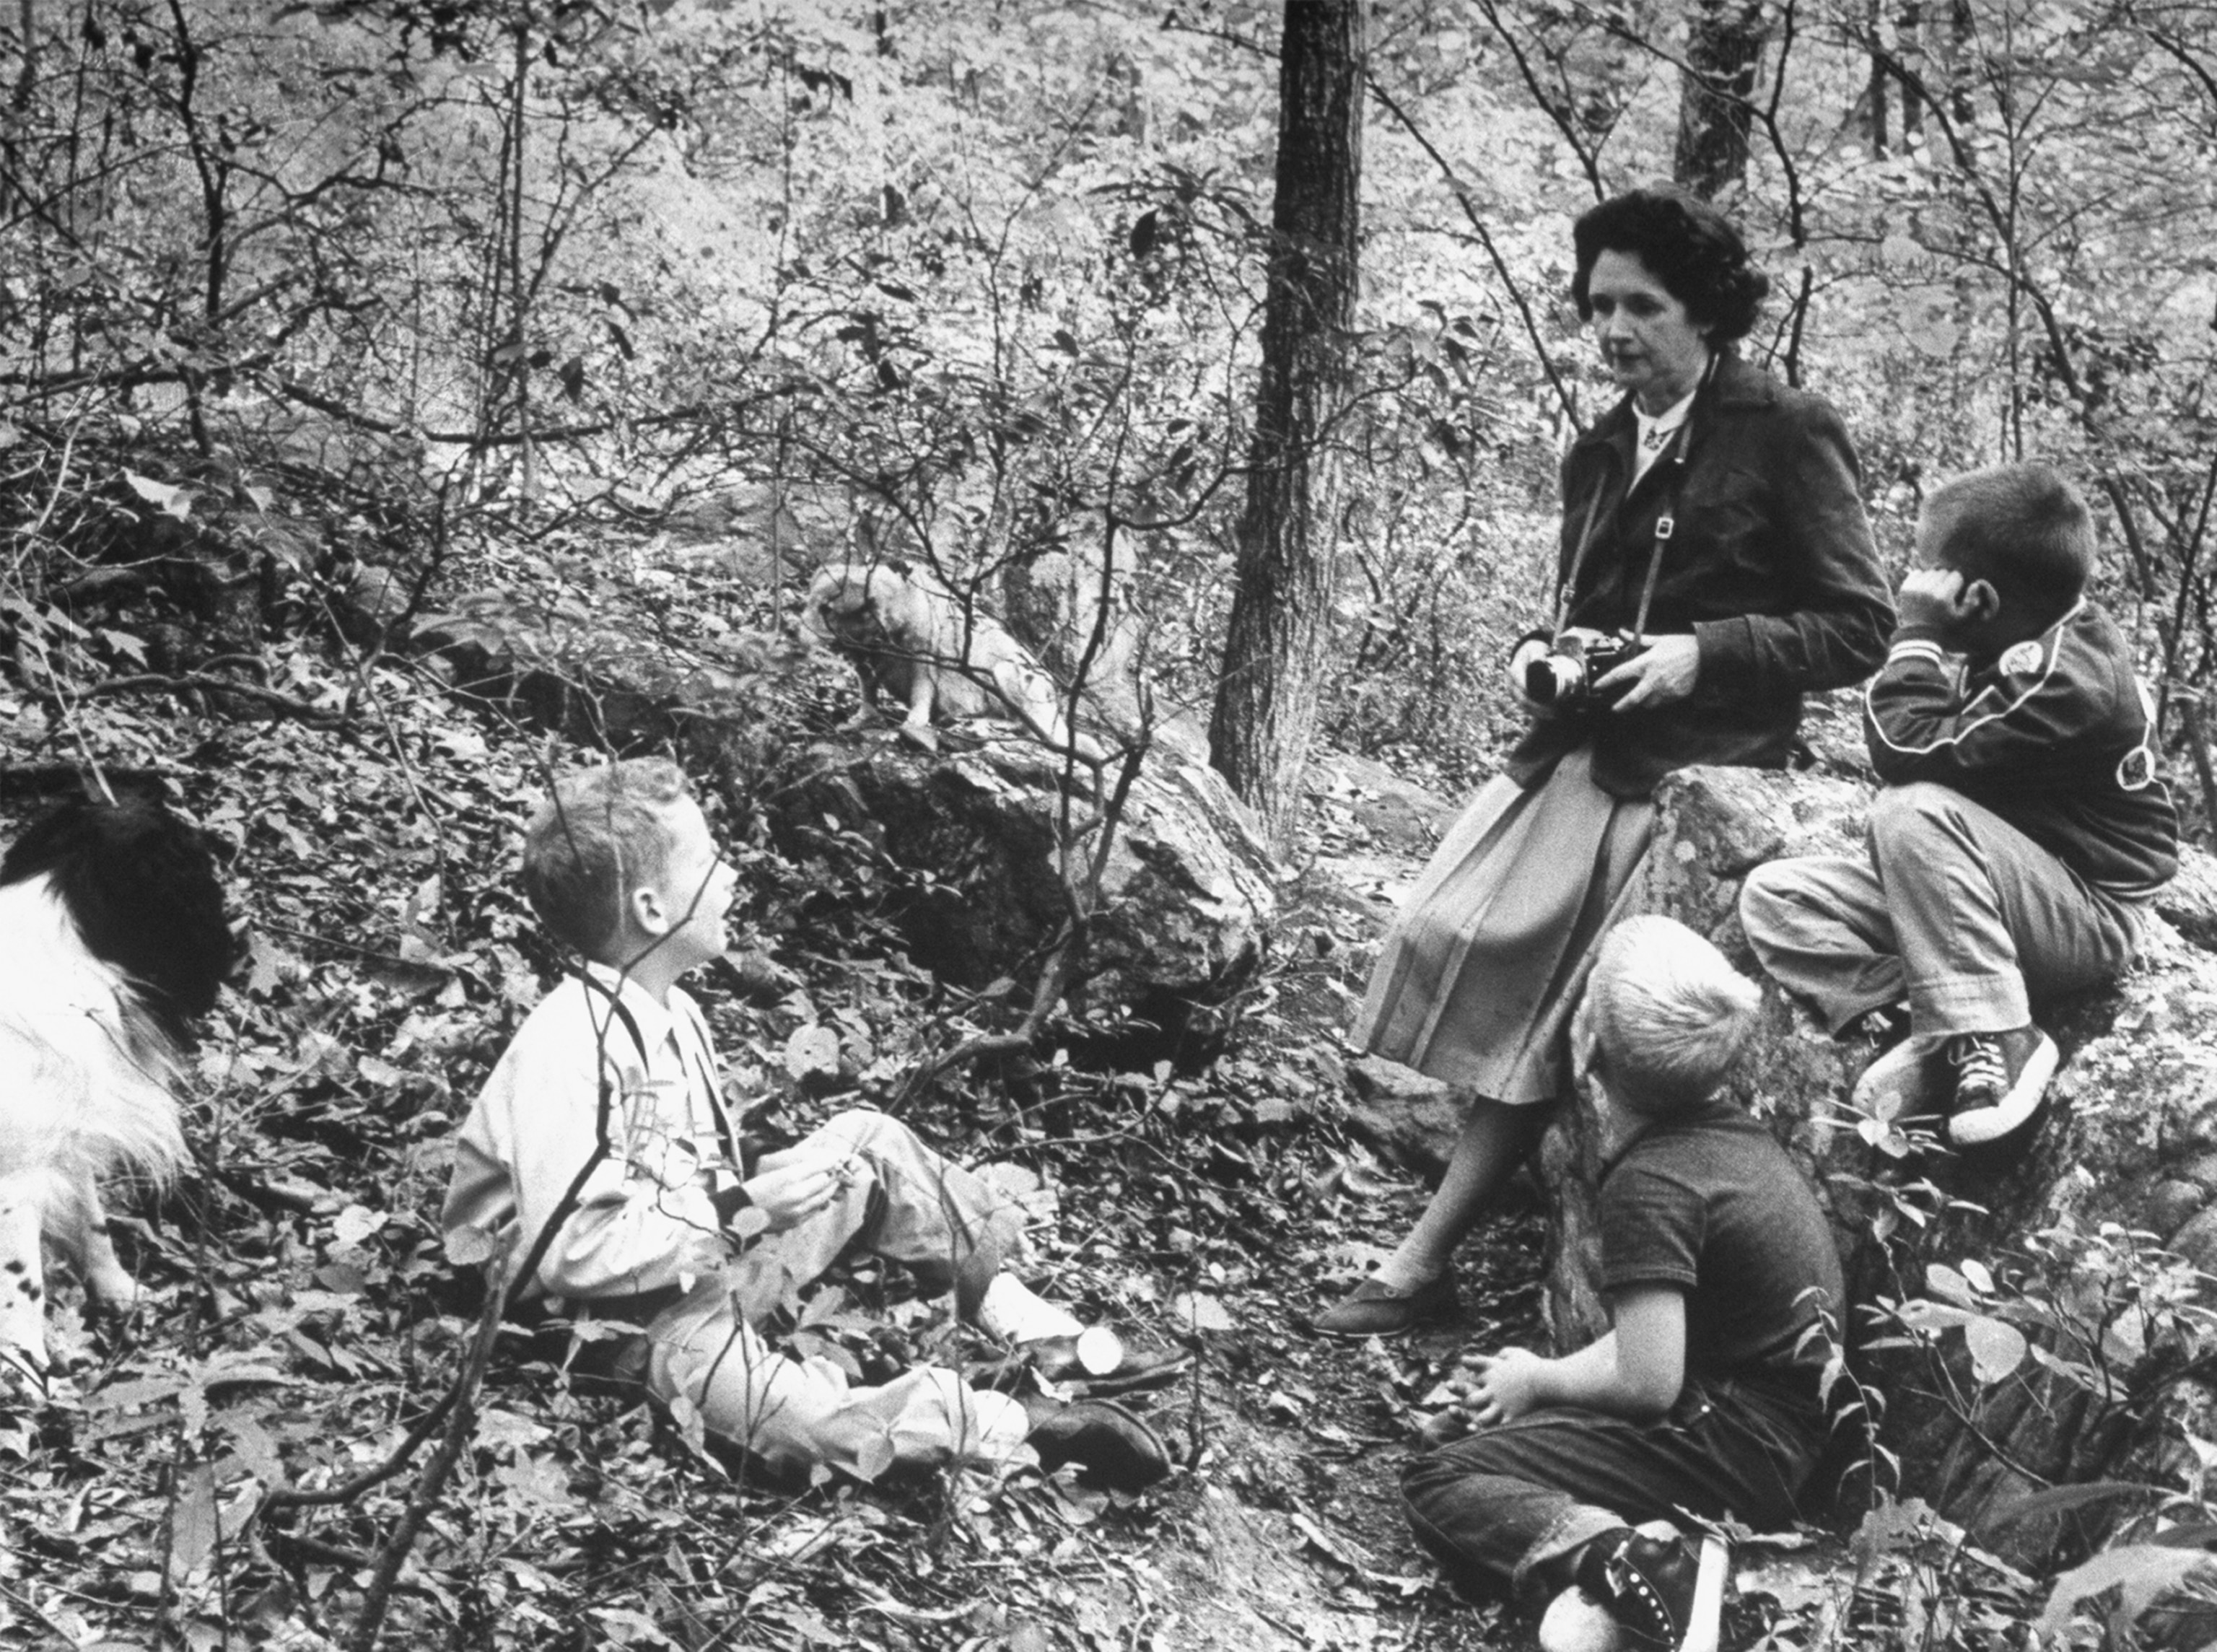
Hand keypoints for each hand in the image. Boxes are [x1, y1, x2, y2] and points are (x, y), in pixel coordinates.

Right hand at [740, 1146, 861, 1231]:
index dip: (831, 1162)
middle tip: (836, 1170)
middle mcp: (798, 1194)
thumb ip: (801, 1170)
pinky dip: (819, 1202)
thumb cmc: (757, 1188)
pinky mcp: (797, 1221)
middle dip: (832, 1175)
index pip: (821, 1167)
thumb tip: (823, 1168)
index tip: (837, 1159)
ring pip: (824, 1197)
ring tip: (830, 1183)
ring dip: (829, 1189)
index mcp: (791, 1177)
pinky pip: (815, 1210)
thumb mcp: (777, 1173)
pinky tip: (817, 1197)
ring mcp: (799, 1210)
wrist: (741, 1212)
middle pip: (826, 1181)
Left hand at [1456, 1347, 1551, 1427]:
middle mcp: (1492, 1388)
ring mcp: (1500, 1403)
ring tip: (1475, 1425)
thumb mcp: (1516, 1353)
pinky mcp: (1510, 1415)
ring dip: (1478, 1421)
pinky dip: (1494, 1433)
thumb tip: (1499, 1354)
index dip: (1468, 1369)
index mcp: (1492, 1371)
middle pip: (1471, 1398)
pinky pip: (1498, 1427)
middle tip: (1465, 1405)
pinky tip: (1491, 1436)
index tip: (1463, 1369)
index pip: (1474, 1369)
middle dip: (1466, 1402)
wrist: (1545, 1380)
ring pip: (1482, 1417)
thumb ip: (1505, 1353)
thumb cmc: (1532, 1365)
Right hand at [1508, 634, 1555, 709]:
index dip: (1534, 697)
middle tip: (1554, 710)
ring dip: (1538, 712)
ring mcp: (1513, 690)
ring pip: (1524, 705)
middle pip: (1523, 700)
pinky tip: (1545, 716)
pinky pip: (1524, 705)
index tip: (1548, 700)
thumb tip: (1543, 659)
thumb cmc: (1532, 651)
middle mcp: (1511, 683)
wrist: (1523, 652)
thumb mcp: (1534, 650)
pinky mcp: (1517, 694)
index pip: (1523, 689)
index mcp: (1514, 673)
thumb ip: (1537, 654)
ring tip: (1553, 714)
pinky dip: (1534, 711)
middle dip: (1538, 708)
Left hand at [1597, 633, 1699, 710]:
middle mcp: (1653, 678)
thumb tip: (1622, 631)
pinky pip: (1663, 702)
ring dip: (1643, 701)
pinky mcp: (1676, 695)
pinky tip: (1661, 692)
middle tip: (1614, 709)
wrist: (1706, 654)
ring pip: (1648, 703)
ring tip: (1643, 696)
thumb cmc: (1681, 645)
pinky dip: (1659, 699)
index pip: (1619, 674)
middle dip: (1621, 706)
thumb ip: (1638, 639)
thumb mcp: (1659, 640)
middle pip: (1632, 699)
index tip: (1597, 687)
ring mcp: (1665, 689)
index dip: (1605, 682)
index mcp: (1646, 663)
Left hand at [1897, 567, 1973, 632]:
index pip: (1956, 575)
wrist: (1918, 632)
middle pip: (1943, 572)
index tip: (1954, 591)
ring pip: (1930, 572)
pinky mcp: (1905, 588)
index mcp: (1944, 597)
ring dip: (1934, 578)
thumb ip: (1972, 601)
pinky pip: (1917, 572)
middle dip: (1946, 580)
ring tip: (1933, 590)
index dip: (1957, 583)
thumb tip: (1975, 583)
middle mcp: (1929, 591)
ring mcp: (1916, 589)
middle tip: (1943, 591)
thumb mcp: (1961, 617)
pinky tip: (1923, 587)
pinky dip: (1921, 577)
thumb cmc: (1943, 624)